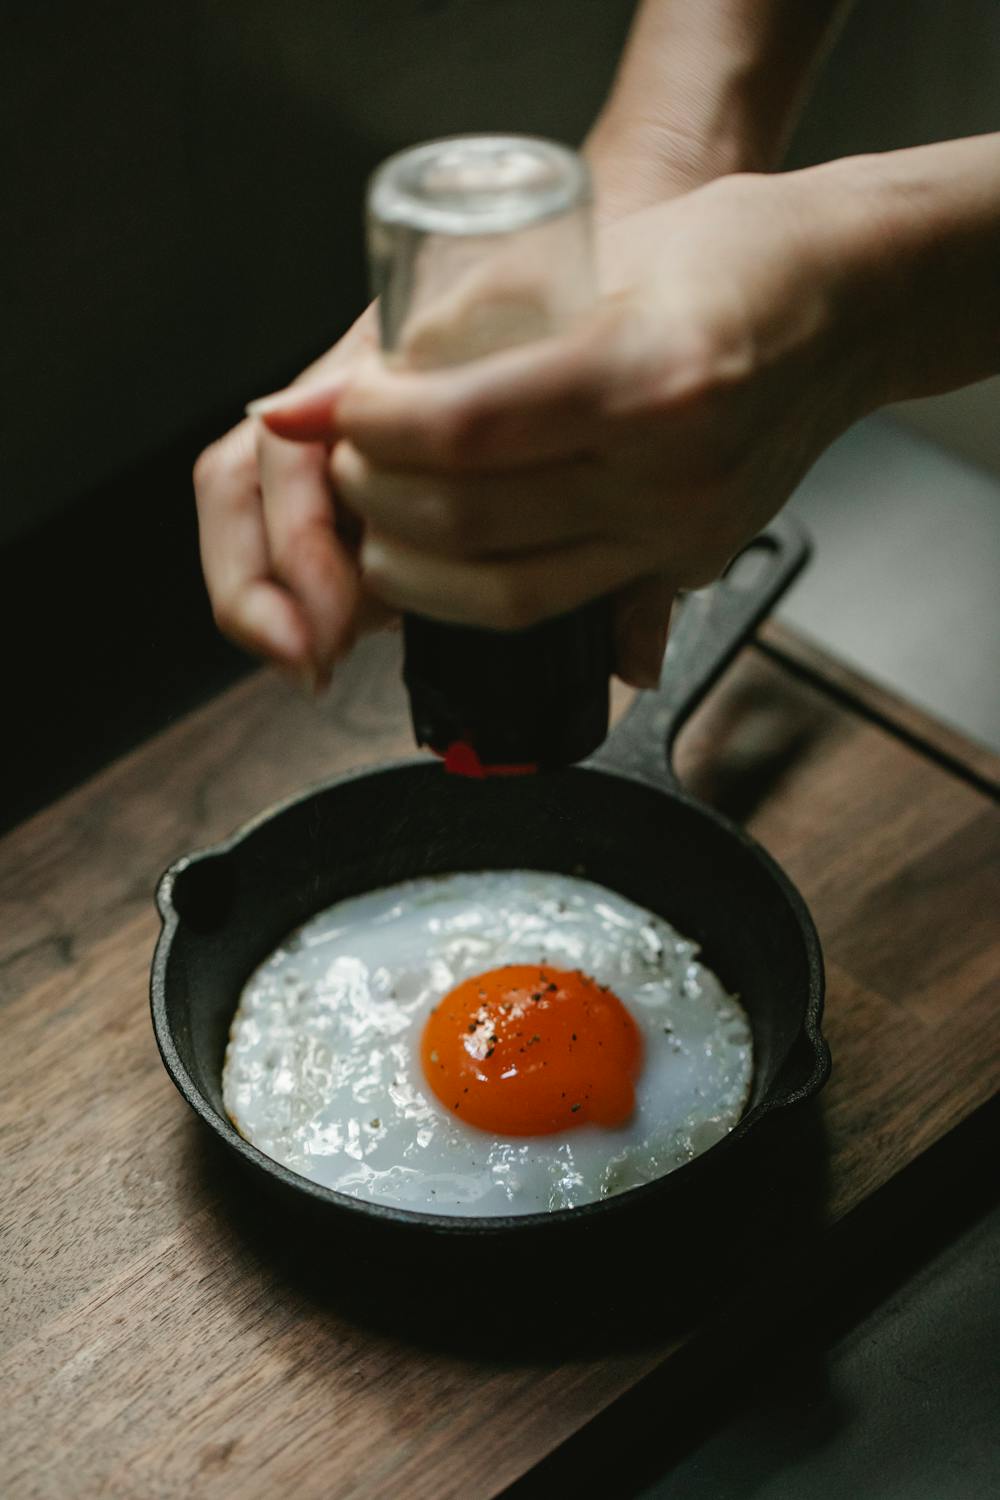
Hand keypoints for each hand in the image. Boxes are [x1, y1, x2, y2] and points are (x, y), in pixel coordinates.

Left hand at [192, 155, 713, 690]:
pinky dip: (475, 591)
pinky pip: (558, 608)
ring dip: (411, 567)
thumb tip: (319, 398)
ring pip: (505, 592)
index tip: (346, 408)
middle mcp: (669, 470)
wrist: (847, 303)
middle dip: (374, 497)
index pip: (465, 428)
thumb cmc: (725, 255)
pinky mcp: (686, 566)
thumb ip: (453, 321)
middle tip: (350, 460)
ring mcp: (682, 531)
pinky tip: (442, 561)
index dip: (376, 427)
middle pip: (470, 521)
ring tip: (381, 520)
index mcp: (643, 371)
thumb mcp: (589, 251)